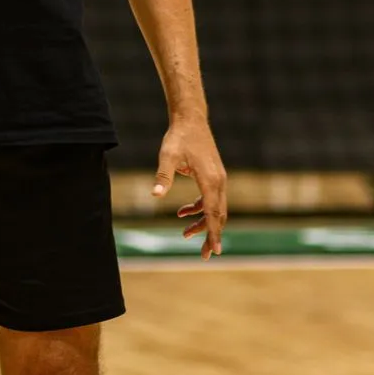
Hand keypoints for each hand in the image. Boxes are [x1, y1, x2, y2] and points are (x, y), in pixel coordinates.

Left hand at [152, 119, 227, 259]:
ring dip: (203, 222)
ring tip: (185, 234)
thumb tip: (154, 195)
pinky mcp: (213, 176)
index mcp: (210, 180)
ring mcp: (218, 178)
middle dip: (211, 235)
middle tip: (204, 255)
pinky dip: (199, 208)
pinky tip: (183, 213)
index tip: (215, 250)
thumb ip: (163, 176)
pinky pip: (210, 199)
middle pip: (218, 215)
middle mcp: (218, 181)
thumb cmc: (179, 137)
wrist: (190, 120)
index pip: (213, 212)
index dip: (214, 233)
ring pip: (215, 208)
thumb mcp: (167, 156)